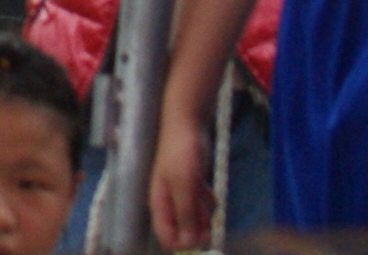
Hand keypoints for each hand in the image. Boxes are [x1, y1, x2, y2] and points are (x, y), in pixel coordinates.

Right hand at [148, 103, 213, 249]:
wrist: (187, 123)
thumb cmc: (182, 153)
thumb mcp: (185, 185)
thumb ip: (186, 215)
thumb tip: (188, 244)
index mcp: (159, 204)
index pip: (166, 238)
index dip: (183, 244)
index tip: (200, 238)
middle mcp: (167, 203)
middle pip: (182, 232)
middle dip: (197, 229)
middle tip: (207, 215)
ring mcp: (179, 195)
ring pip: (193, 220)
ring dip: (204, 215)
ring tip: (206, 198)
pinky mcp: (189, 187)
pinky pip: (200, 206)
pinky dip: (206, 203)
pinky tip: (208, 191)